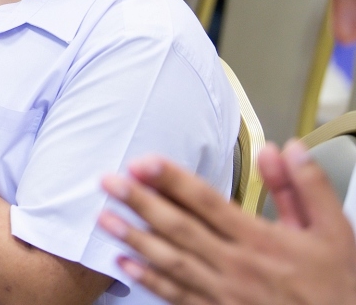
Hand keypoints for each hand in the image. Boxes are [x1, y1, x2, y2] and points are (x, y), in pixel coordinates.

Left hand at [97, 141, 355, 304]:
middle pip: (178, 227)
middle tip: (109, 182)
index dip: (172, 180)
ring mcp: (224, 293)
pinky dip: (148, 280)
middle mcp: (236, 265)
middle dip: (140, 202)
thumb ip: (305, 186)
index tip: (144, 162)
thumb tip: (283, 148)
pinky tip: (124, 265)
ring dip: (134, 238)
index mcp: (261, 240)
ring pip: (170, 261)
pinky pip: (177, 296)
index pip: (207, 201)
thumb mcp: (334, 230)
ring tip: (104, 217)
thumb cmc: (336, 285)